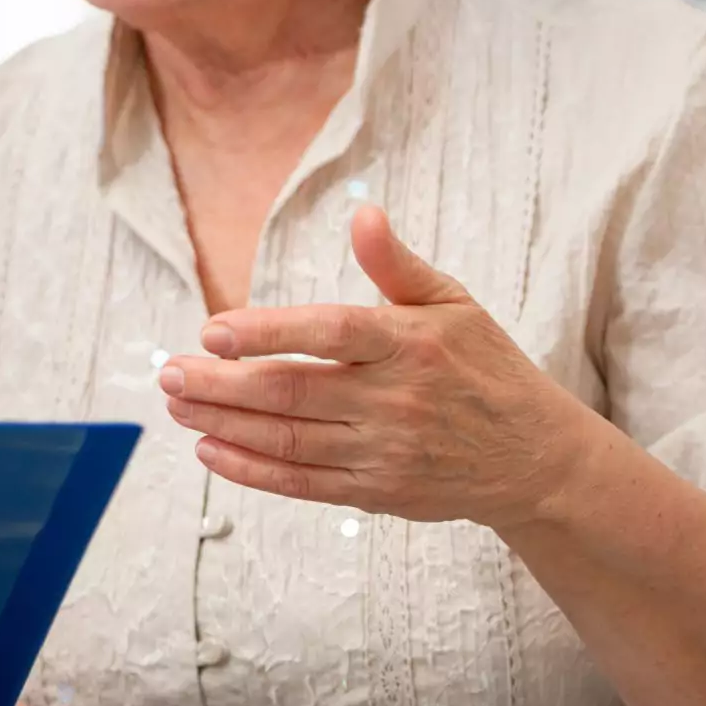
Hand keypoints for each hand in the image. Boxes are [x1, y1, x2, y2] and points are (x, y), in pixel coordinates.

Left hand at [158, 204, 606, 528]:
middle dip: (221, 383)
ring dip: (224, 424)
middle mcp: (395, 400)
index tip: (213, 329)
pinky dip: (251, 470)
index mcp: (411, 344)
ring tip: (177, 405)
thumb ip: (396, 264)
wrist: (535, 458)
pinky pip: (302, 483)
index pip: (331, 333)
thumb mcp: (453, 304)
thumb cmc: (485, 368)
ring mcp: (384, 451)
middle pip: (294, 391)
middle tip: (170, 372)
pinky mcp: (377, 492)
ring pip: (289, 439)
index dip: (268, 332)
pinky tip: (210, 450)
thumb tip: (362, 213)